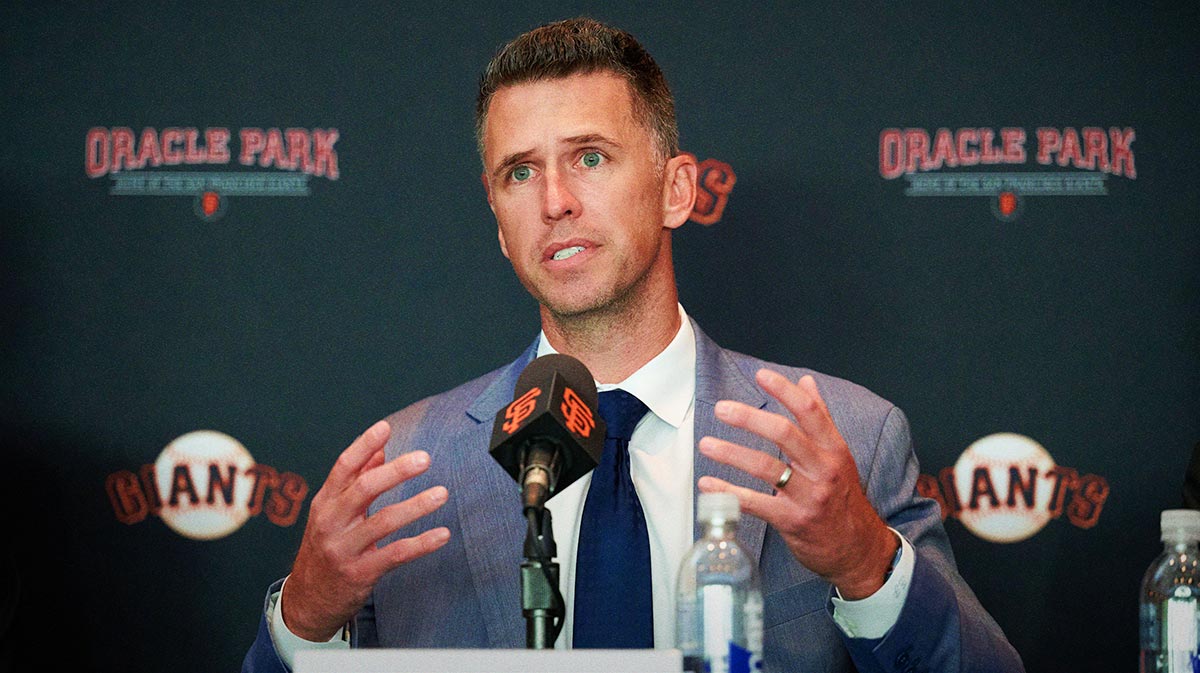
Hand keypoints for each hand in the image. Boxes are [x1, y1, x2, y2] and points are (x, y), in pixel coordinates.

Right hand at [281, 420, 450, 640]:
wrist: (308, 599)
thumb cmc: (326, 545)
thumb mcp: (333, 511)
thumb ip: (356, 480)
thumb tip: (380, 450)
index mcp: (325, 502)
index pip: (343, 467)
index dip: (364, 445)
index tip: (386, 428)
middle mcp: (332, 522)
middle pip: (364, 490)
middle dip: (396, 472)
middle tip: (425, 458)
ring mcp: (345, 549)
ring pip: (383, 522)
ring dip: (415, 506)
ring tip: (442, 493)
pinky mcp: (360, 573)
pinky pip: (395, 555)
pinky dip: (421, 544)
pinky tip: (443, 534)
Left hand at [698, 369, 897, 598]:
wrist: (857, 549)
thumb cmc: (843, 497)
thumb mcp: (838, 456)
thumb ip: (820, 418)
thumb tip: (805, 381)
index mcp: (834, 449)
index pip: (810, 412)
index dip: (785, 391)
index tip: (761, 375)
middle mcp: (823, 470)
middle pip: (785, 435)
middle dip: (750, 419)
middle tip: (721, 409)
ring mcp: (809, 496)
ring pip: (766, 468)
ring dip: (732, 453)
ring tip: (706, 444)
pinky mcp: (793, 521)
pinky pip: (755, 504)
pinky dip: (728, 492)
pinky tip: (707, 483)